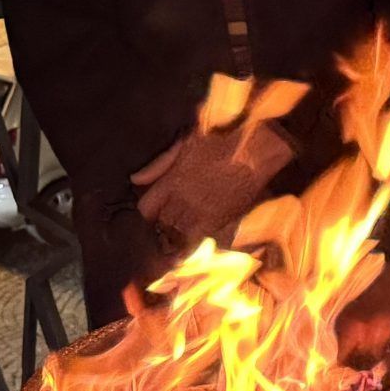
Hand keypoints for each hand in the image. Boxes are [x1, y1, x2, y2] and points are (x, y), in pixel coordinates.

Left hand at [130, 121, 296, 244]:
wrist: (255, 152)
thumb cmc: (219, 143)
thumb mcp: (184, 145)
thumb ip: (158, 164)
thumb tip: (134, 179)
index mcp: (171, 181)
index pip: (146, 208)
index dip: (147, 212)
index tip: (151, 214)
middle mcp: (183, 200)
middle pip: (161, 222)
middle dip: (161, 224)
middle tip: (163, 228)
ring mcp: (201, 212)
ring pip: (177, 233)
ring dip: (174, 235)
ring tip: (174, 238)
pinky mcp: (220, 221)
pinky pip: (197, 240)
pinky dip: (190, 244)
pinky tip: (186, 247)